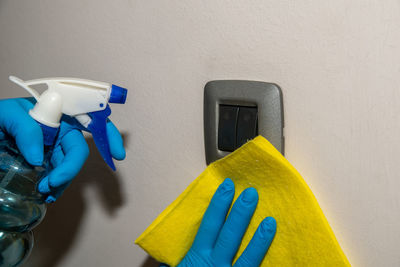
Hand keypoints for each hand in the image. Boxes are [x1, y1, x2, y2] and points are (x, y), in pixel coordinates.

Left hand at [0, 98, 125, 202]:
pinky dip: (57, 186)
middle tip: (53, 184)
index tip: (117, 154)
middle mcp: (58, 129)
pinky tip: (47, 194)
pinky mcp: (44, 162)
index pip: (90, 117)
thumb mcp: (6, 115)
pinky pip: (57, 174)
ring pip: (68, 165)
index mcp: (56, 111)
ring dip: (63, 180)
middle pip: (78, 149)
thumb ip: (24, 128)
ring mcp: (51, 147)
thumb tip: (38, 156)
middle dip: (71, 168)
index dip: (108, 133)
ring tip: (45, 192)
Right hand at [176, 178, 275, 266]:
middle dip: (241, 213)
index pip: (210, 225)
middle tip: (251, 193)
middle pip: (229, 236)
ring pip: (248, 258)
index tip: (228, 186)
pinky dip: (264, 260)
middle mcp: (215, 265)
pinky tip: (276, 256)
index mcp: (197, 257)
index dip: (219, 204)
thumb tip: (173, 254)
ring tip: (270, 222)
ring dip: (259, 239)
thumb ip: (177, 261)